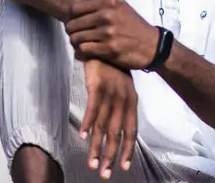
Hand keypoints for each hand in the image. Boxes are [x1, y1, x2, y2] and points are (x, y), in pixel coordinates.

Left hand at [65, 0, 158, 69]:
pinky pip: (83, 50)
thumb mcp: (118, 2)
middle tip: (77, 33)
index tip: (77, 21)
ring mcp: (108, 34)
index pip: (75, 8)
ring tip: (81, 42)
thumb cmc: (132, 22)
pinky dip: (81, 52)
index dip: (71, 16)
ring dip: (75, 42)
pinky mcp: (109, 50)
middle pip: (73, 24)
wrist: (152, 45)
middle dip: (72, 30)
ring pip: (76, 38)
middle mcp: (108, 17)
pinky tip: (86, 51)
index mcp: (109, 3)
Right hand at [81, 59, 137, 179]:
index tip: (124, 167)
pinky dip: (88, 123)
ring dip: (96, 147)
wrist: (104, 44)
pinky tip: (83, 137)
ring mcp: (111, 93)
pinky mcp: (97, 85)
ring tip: (92, 164)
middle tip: (105, 174)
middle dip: (111, 156)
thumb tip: (117, 128)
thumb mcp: (123, 87)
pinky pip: (92, 108)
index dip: (127, 150)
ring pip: (103, 126)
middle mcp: (123, 100)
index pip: (131, 131)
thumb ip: (121, 107)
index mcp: (131, 102)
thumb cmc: (112, 68)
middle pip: (117, 133)